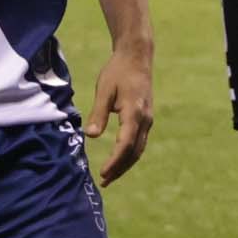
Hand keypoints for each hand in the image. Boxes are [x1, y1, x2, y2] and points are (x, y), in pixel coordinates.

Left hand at [86, 41, 154, 184]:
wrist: (137, 57)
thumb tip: (90, 136)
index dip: (114, 161)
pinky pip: (139, 142)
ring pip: (139, 149)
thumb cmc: (117, 71)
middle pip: (134, 152)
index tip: (103, 174)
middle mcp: (145, 119)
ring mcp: (147, 119)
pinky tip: (118, 159)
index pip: (125, 145)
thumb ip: (98, 113)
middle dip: (120, 168)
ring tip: (110, 176)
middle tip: (104, 181)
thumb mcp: (104, 90)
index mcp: (134, 113)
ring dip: (125, 164)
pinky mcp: (145, 118)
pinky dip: (129, 154)